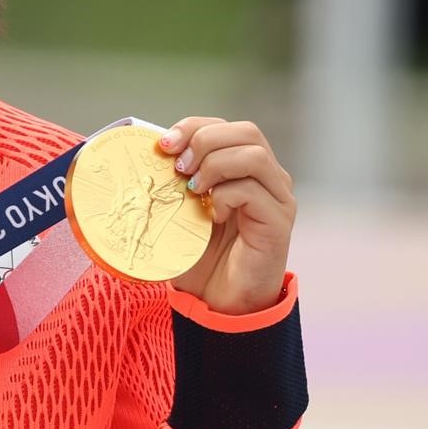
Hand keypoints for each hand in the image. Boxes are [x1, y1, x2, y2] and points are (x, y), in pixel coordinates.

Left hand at [158, 118, 294, 315]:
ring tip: (194, 190)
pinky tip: (213, 216)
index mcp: (245, 167)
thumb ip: (174, 179)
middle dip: (204, 141)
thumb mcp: (180, 210)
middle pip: (247, 132)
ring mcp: (278, 198)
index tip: (163, 145)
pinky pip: (254, 191)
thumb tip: (148, 150)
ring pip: (254, 155)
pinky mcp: (279, 221)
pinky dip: (226, 196)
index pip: (226, 127)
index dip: (194, 127)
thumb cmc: (200, 255)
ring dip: (215, 166)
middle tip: (179, 168)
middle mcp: (269, 177)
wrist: (219, 301)